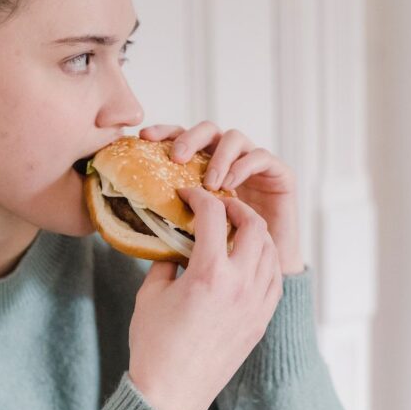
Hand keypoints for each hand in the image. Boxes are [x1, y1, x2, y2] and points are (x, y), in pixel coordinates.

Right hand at [128, 188, 282, 409]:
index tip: (189, 195)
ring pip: (270, 251)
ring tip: (235, 231)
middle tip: (220, 207)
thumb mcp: (151, 294)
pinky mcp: (261, 320)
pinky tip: (247, 261)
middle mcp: (240, 285)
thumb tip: (176, 246)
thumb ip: (166, 262)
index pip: (213, 216)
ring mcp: (256, 303)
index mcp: (209, 274)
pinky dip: (263, 261)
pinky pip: (273, 279)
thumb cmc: (154, 345)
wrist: (172, 393)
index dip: (200, 197)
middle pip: (254, 226)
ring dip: (255, 233)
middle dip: (236, 208)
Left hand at [140, 122, 304, 274]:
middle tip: (177, 158)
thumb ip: (168, 224)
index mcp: (202, 171)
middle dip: (190, 138)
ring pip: (234, 138)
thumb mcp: (187, 239)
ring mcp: (253, 166)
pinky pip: (261, 157)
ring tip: (209, 183)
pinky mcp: (279, 175)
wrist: (260, 278)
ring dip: (218, 156)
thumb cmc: (222, 261)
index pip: (181, 140)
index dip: (164, 134)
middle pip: (207, 131)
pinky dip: (244, 165)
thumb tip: (132, 217)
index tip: (144, 138)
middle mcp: (227, 163)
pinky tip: (230, 183)